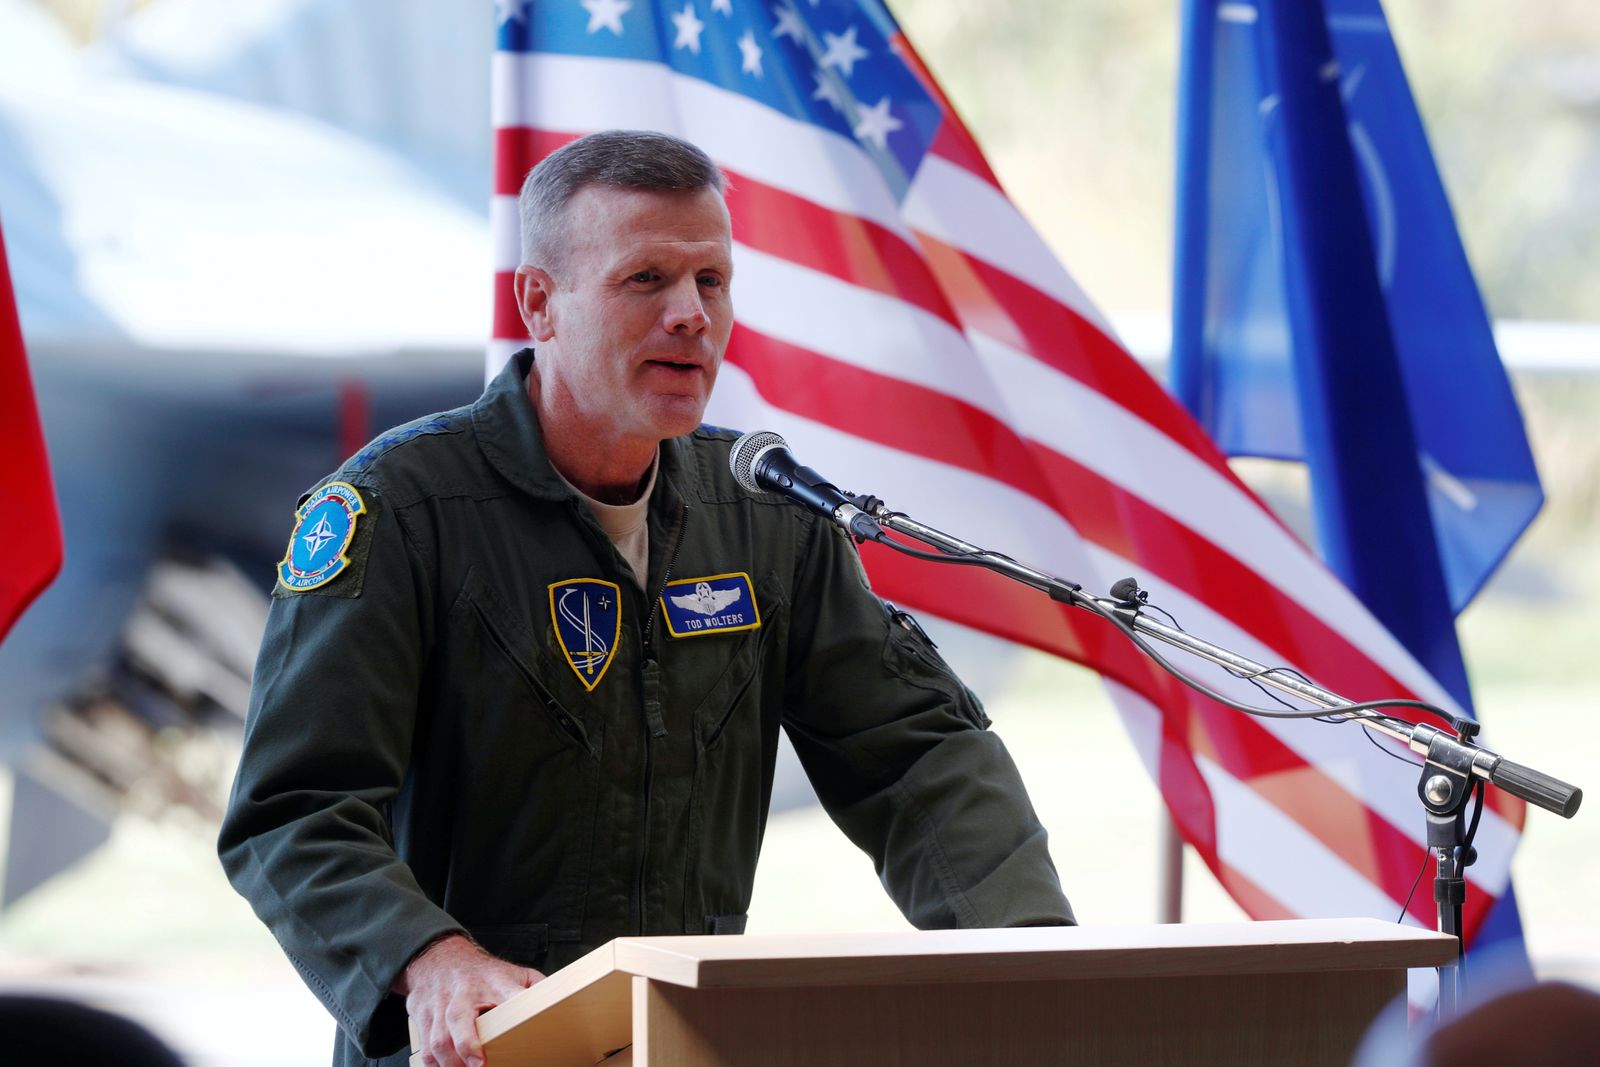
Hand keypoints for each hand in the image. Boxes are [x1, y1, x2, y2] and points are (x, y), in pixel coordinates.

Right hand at [398, 934, 543, 1066]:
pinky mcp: (423, 1016)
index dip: (514, 1006)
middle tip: (479, 1063)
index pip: (507, 992)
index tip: (520, 1024)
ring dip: (450, 1061)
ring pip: (438, 1036)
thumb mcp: (513, 972)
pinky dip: (434, 1063)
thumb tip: (561, 1003)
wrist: (438, 958)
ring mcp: (440, 1004)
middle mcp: (464, 993)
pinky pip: (425, 1045)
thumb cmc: (481, 972)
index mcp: (493, 982)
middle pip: (459, 1016)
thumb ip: (536, 987)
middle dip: (467, 1043)